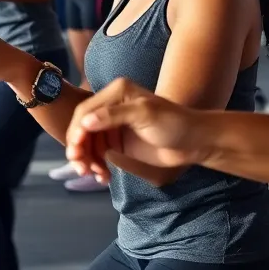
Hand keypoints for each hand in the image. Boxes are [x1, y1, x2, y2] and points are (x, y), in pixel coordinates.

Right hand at [65, 78, 203, 183]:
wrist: (193, 142)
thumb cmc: (174, 123)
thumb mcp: (145, 115)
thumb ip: (115, 116)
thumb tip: (85, 122)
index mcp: (117, 92)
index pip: (85, 110)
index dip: (76, 131)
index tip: (75, 151)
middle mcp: (112, 106)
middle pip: (82, 128)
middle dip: (78, 148)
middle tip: (81, 169)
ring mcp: (114, 125)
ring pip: (88, 143)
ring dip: (86, 160)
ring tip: (94, 175)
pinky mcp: (118, 142)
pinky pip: (98, 154)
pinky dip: (96, 166)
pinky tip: (103, 177)